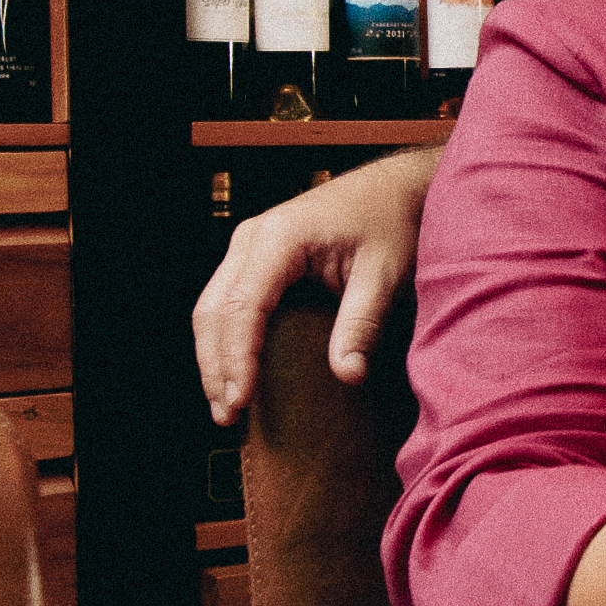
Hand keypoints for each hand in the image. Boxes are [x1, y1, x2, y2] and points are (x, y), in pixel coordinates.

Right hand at [192, 149, 438, 423]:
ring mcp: (248, 245)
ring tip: (224, 406)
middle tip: (226, 416)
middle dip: (215, 366)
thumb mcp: (384, 274)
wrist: (394, 189)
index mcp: (280, 237)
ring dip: (213, 358)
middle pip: (214, 310)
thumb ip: (362, 322)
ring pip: (211, 308)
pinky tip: (233, 375)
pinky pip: (226, 302)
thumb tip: (348, 375)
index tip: (240, 400)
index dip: (236, 358)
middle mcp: (252, 238)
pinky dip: (224, 341)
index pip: (243, 306)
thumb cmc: (391, 223)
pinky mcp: (254, 257)